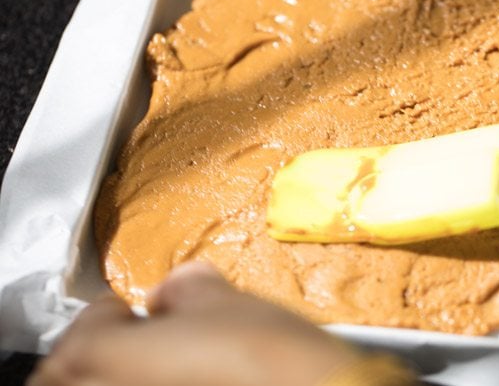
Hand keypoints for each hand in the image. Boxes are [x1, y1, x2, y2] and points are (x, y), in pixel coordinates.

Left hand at [28, 263, 360, 385]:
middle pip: (70, 376)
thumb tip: (181, 288)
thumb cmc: (265, 362)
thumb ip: (188, 286)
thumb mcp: (225, 301)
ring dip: (113, 377)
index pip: (81, 333)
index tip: (129, 305)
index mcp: (107, 359)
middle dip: (95, 352)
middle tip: (133, 336)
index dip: (105, 312)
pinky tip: (181, 380)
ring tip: (154, 365)